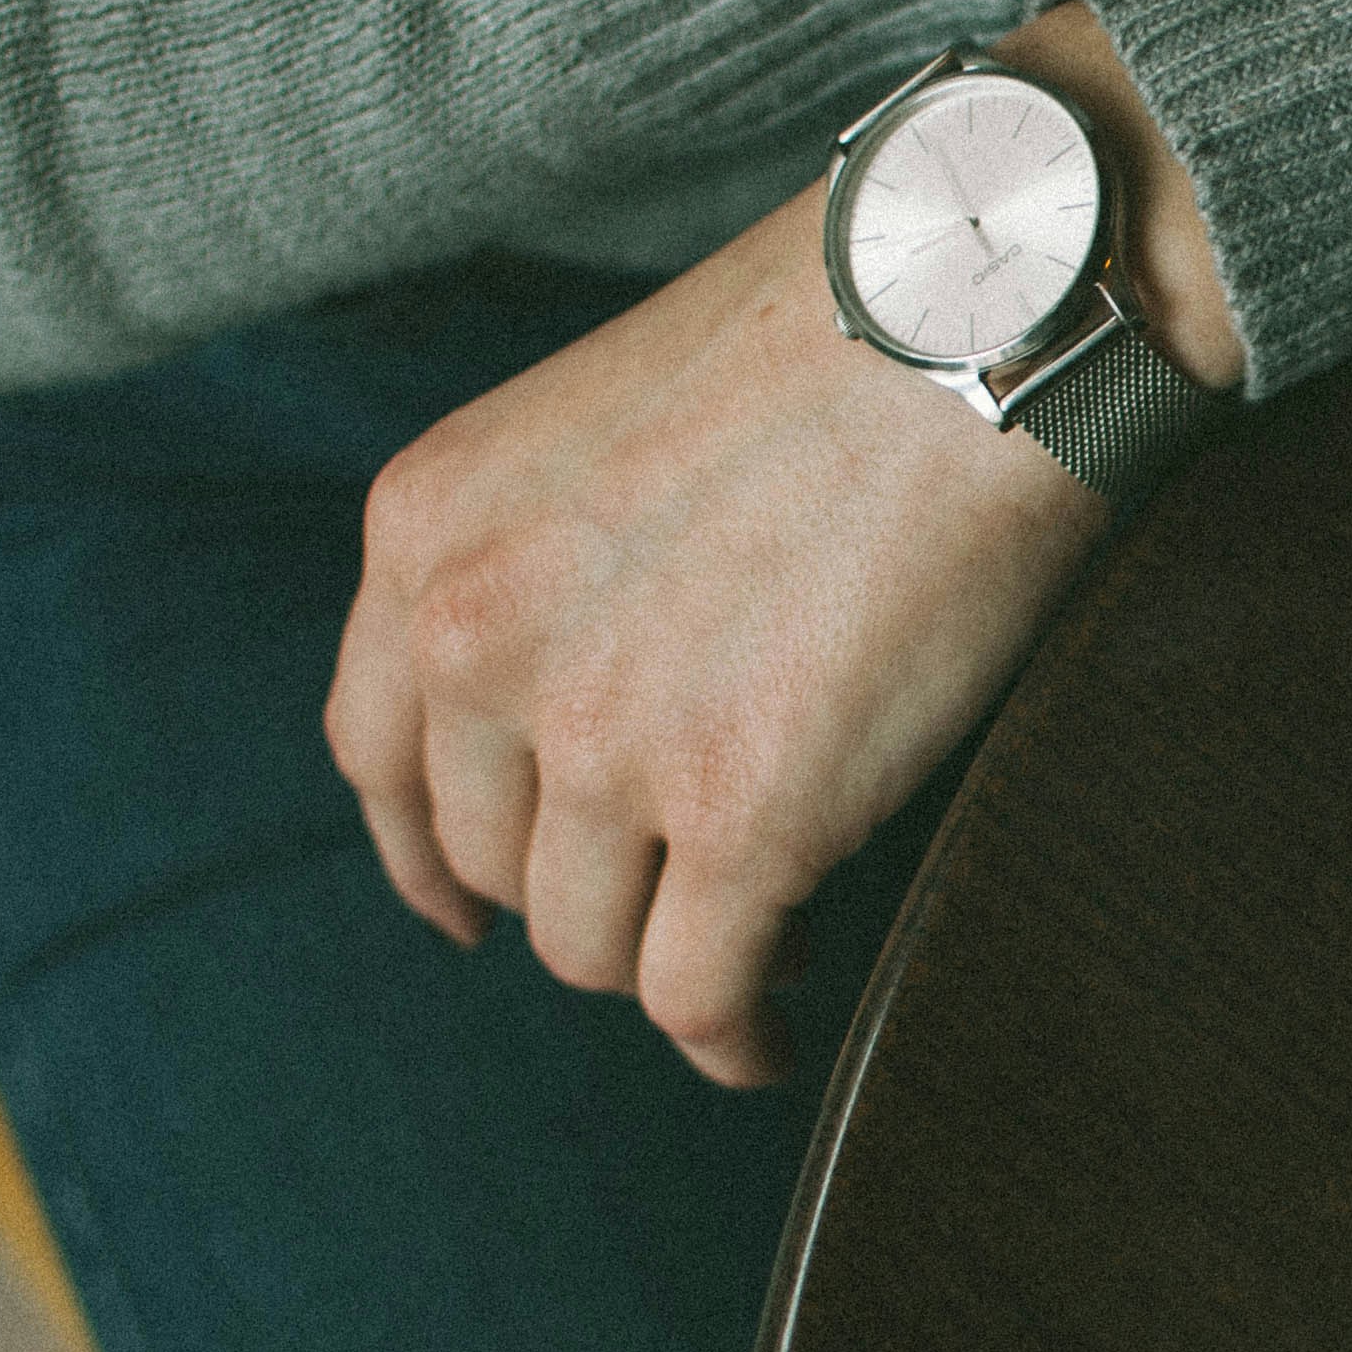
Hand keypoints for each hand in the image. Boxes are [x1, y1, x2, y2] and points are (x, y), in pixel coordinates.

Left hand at [324, 5, 1236, 1085]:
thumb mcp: (605, 416)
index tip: (478, 898)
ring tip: (761, 952)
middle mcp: (474, 642)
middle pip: (494, 865)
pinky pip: (701, 996)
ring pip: (593, 945)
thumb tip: (603, 689)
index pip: (377, 754)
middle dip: (585, 894)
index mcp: (425, 531)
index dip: (431, 852)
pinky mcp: (744, 815)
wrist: (974, 313)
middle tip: (685, 897)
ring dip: (672, 963)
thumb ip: (552, 550)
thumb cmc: (840, 334)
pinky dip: (736, 1038)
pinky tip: (774, 1031)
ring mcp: (602, 740)